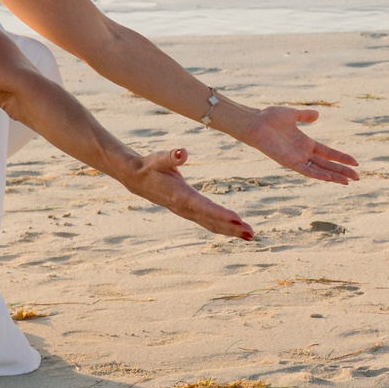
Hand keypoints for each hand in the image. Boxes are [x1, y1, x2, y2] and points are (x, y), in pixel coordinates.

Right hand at [108, 146, 254, 241]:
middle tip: (251, 233)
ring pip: (211, 224)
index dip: (220, 214)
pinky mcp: (189, 212)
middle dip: (231, 228)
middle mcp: (184, 208)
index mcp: (180, 195)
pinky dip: (223, 227)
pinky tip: (237, 230)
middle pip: (211, 220)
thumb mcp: (159, 158)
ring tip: (250, 235)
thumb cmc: (151, 166)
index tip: (237, 219)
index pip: (204, 206)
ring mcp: (187, 212)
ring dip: (231, 231)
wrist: (137, 179)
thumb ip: (171, 156)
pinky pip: (208, 222)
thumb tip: (182, 152)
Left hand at [242, 105, 361, 184]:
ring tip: (349, 181)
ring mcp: (296, 158)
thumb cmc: (269, 117)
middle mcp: (303, 153)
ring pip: (320, 170)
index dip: (341, 157)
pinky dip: (318, 174)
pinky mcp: (289, 162)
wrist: (255, 122)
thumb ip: (305, 116)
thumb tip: (318, 115)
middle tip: (358, 177)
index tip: (355, 162)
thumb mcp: (292, 114)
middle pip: (327, 164)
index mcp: (305, 143)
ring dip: (334, 176)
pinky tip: (330, 178)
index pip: (328, 153)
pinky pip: (306, 171)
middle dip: (342, 171)